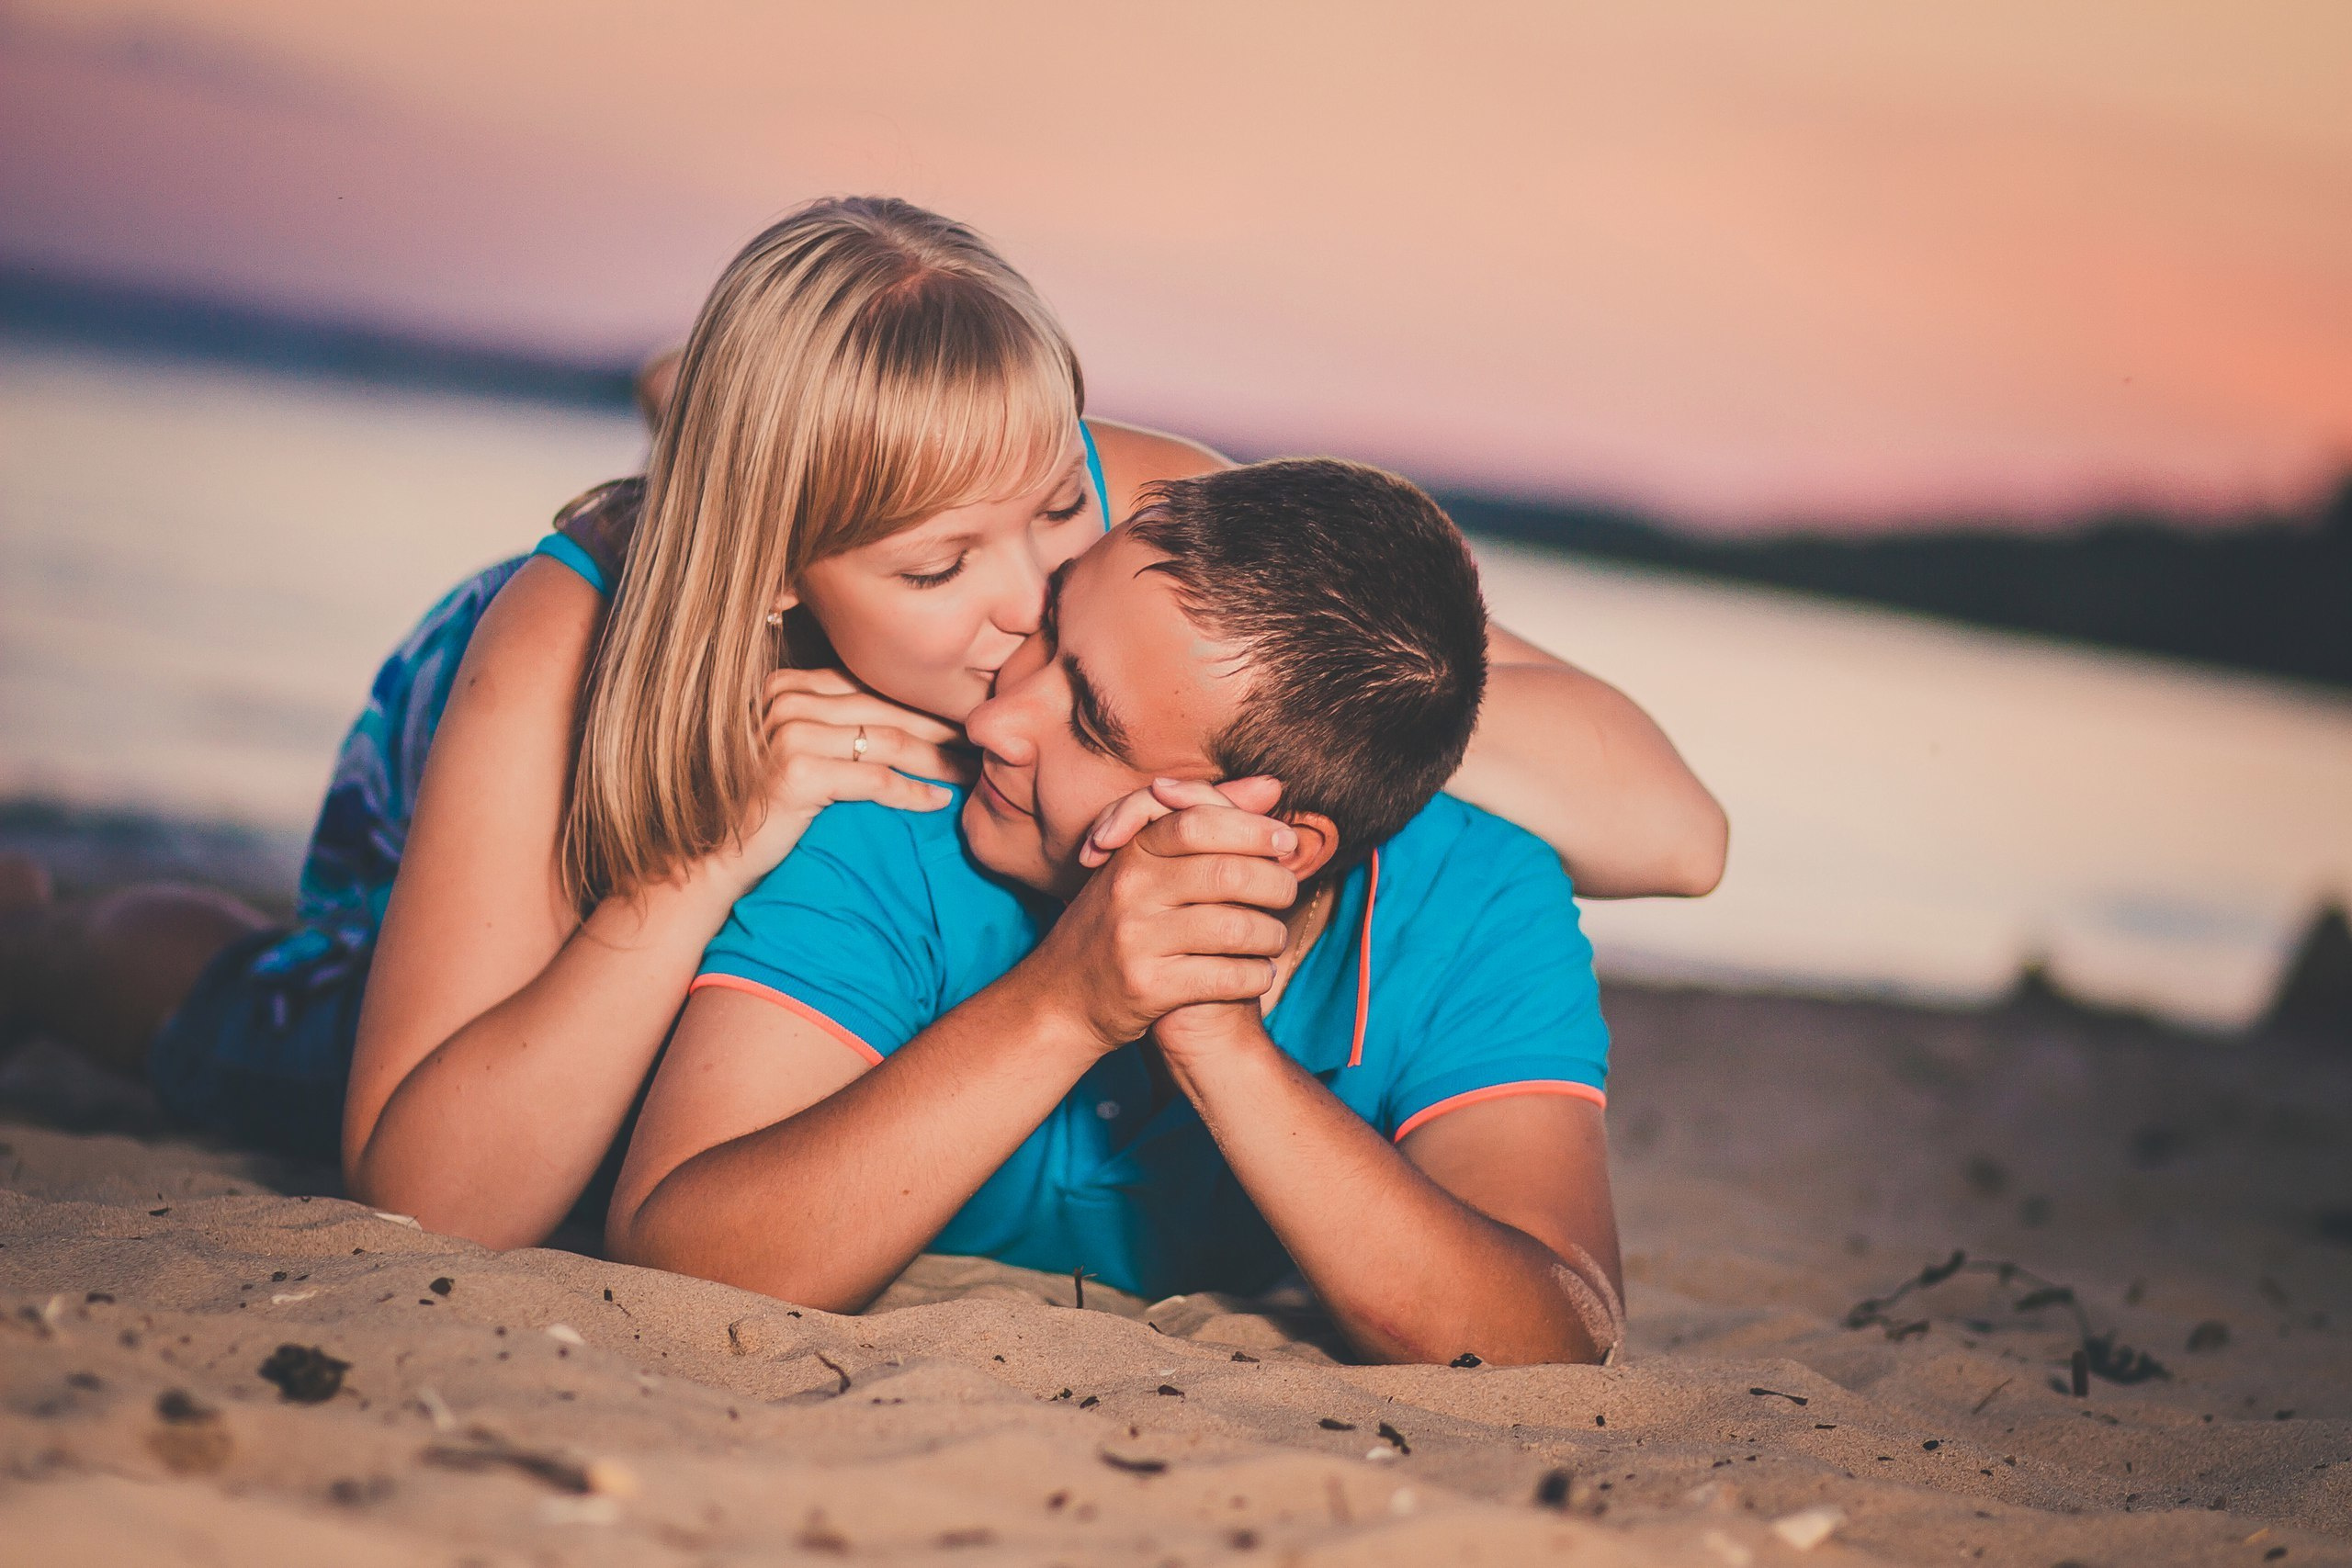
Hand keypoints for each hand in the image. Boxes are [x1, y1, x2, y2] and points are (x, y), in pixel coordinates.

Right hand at [732, 669, 971, 878]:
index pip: (871, 684)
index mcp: (788, 686)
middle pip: (886, 709)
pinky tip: (940, 800)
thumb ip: (835, 723)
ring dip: (938, 758)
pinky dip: (913, 792)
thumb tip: (907, 716)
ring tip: (973, 772)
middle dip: (941, 727)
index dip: (922, 701)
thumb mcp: (798, 749)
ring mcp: (789, 735)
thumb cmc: (766, 806)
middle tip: (984, 743)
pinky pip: (875, 779)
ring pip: (888, 741)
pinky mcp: (797, 774)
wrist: (717, 855)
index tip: (963, 717)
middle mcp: (785, 701)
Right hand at [1023, 778, 1298, 1051]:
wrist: (1061, 996)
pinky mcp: (1147, 987)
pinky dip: (1256, 976)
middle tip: (1287, 895)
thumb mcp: (1148, 865)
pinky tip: (1258, 974)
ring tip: (1273, 939)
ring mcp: (1136, 939)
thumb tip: (1272, 787)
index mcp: (1132, 853)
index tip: (1286, 842)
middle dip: (1275, 885)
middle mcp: (1129, 890)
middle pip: (1226, 874)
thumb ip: (1207, 820)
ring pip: (1235, 928)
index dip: (1252, 829)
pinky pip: (1226, 976)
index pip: (1198, 823)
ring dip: (1271, 935)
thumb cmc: (1119, 923)